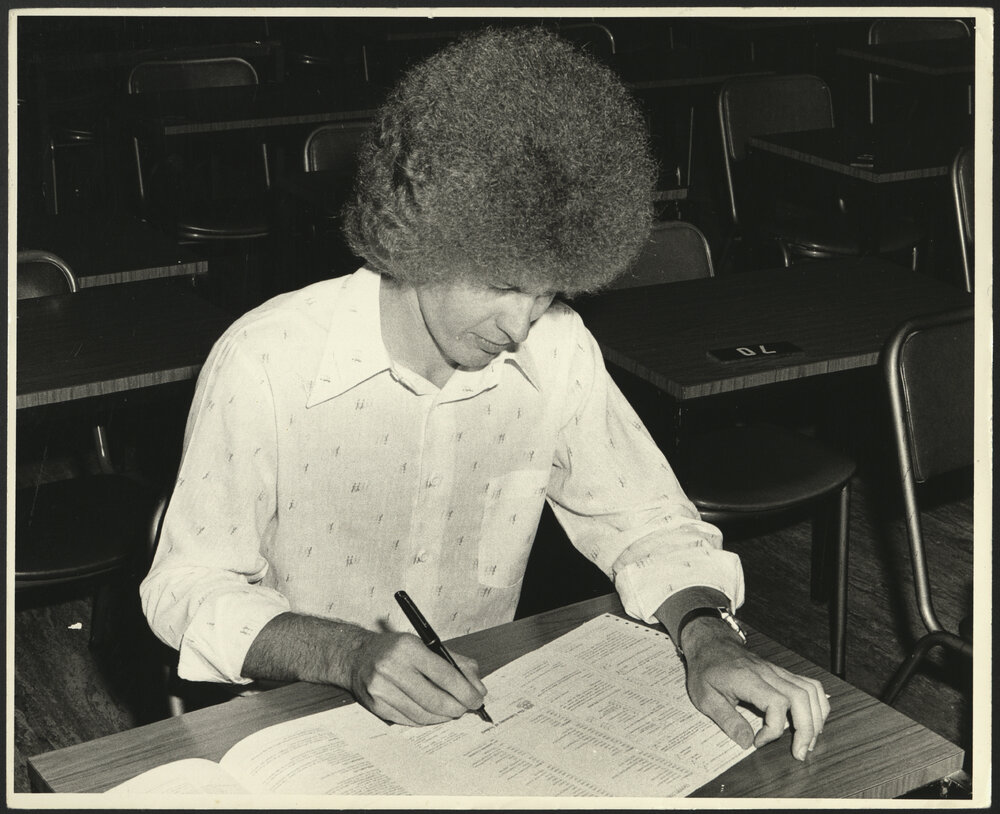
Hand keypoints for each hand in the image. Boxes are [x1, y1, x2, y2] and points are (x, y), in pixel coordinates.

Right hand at [348, 631, 487, 725]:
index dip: (465, 691)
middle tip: (467, 708)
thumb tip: (478, 686)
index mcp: (409, 647)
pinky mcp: (376, 706)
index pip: (444, 674)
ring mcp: (381, 689)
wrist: (356, 656)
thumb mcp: (425, 645)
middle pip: (434, 698)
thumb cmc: (395, 650)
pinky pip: (409, 720)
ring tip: (452, 711)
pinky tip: (434, 714)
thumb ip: (455, 663)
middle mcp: (392, 667)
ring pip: (422, 713)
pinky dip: (426, 720)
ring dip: (443, 716)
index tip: (477, 698)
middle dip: (457, 707)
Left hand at [680, 617, 829, 759]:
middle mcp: (768, 673)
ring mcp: (778, 671)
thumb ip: (726, 720)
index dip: (773, 729)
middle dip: (806, 729)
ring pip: (811, 690)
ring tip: (809, 742)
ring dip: (816, 718)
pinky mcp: (782, 673)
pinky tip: (813, 721)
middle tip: (799, 753)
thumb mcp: (705, 697)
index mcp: (748, 678)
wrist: (710, 643)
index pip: (776, 703)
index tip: (758, 741)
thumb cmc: (706, 669)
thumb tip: (746, 742)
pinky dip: (818, 704)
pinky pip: (810, 685)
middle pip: (801, 698)